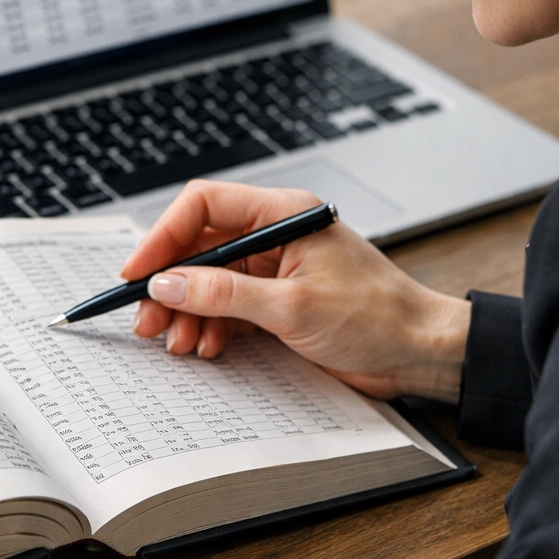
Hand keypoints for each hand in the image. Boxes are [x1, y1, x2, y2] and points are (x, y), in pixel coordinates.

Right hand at [123, 180, 470, 401]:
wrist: (420, 352)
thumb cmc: (376, 316)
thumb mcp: (292, 307)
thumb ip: (226, 294)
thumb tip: (169, 283)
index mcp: (283, 214)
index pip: (204, 206)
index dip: (164, 236)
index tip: (138, 271)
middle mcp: (276, 235)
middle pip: (200, 247)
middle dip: (170, 284)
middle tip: (147, 320)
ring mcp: (276, 270)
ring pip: (209, 281)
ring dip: (188, 311)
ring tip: (176, 343)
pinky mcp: (278, 303)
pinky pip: (228, 308)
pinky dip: (210, 327)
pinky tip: (205, 348)